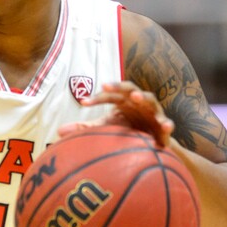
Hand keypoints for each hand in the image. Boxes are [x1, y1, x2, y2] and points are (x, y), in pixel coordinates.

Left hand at [58, 81, 173, 146]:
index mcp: (124, 101)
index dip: (97, 97)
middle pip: (128, 89)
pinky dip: (167, 124)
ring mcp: (153, 111)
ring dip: (142, 97)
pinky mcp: (163, 124)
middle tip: (106, 85)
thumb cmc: (127, 130)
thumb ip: (86, 128)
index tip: (83, 102)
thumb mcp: (107, 128)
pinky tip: (166, 126)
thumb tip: (59, 132)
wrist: (151, 142)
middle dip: (118, 86)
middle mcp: (138, 102)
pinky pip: (166, 123)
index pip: (109, 95)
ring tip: (135, 97)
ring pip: (149, 99)